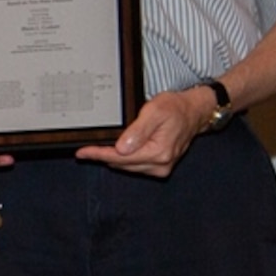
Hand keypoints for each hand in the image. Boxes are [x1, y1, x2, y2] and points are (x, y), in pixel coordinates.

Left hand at [74, 88, 205, 176]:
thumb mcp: (154, 112)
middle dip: (102, 156)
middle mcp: (161, 164)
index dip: (99, 154)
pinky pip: (135, 165)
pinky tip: (114, 152)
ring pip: (127, 166)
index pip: (120, 157)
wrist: (194, 112)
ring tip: (95, 150)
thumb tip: (121, 148)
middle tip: (84, 150)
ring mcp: (162, 167)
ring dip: (112, 159)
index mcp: (159, 152)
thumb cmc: (175, 108)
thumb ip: (137, 131)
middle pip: (122, 164)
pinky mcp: (161, 166)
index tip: (82, 153)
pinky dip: (123, 159)